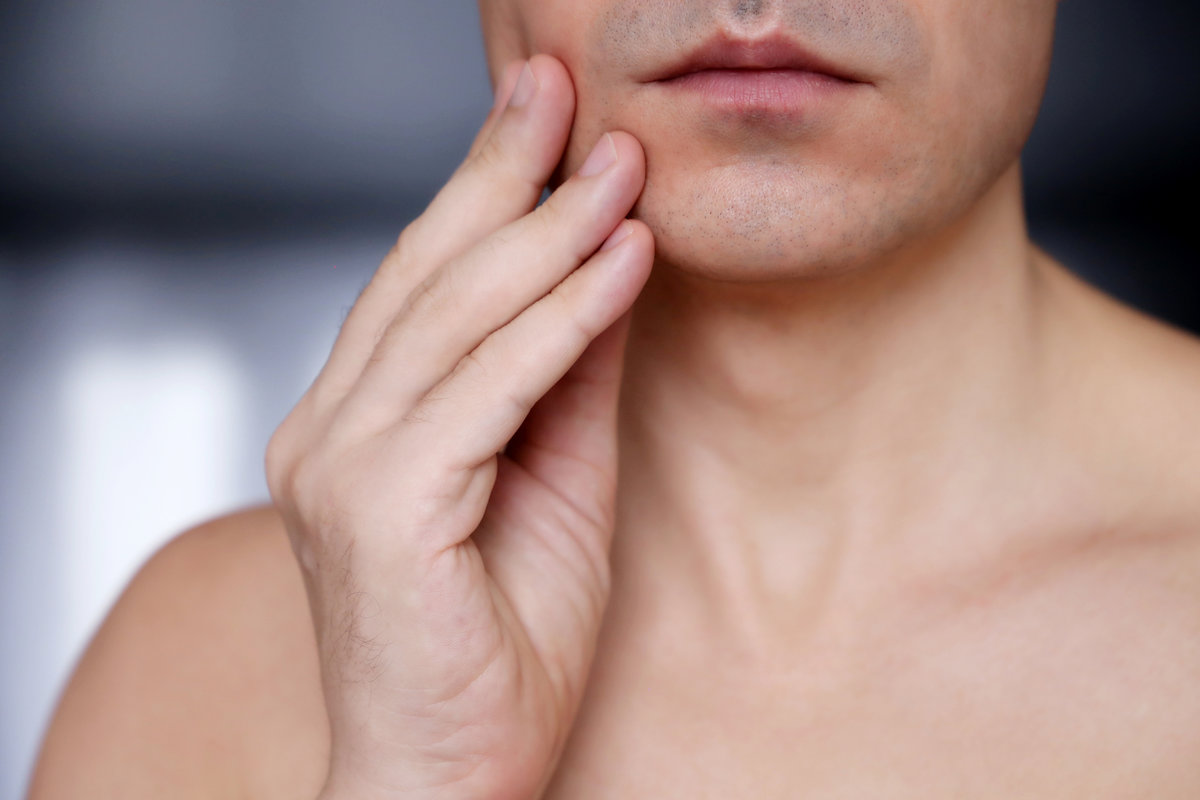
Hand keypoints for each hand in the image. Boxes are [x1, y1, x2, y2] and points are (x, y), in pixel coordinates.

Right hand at [265, 54, 651, 799]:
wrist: (450, 780)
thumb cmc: (498, 645)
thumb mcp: (553, 483)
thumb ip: (564, 380)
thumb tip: (604, 270)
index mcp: (352, 425)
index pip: (418, 283)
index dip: (481, 188)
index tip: (545, 116)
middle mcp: (324, 432)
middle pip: (421, 277)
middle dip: (503, 175)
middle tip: (566, 94)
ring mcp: (339, 468)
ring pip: (451, 320)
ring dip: (546, 234)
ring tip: (620, 167)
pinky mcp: (376, 510)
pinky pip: (486, 391)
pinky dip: (560, 322)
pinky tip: (618, 262)